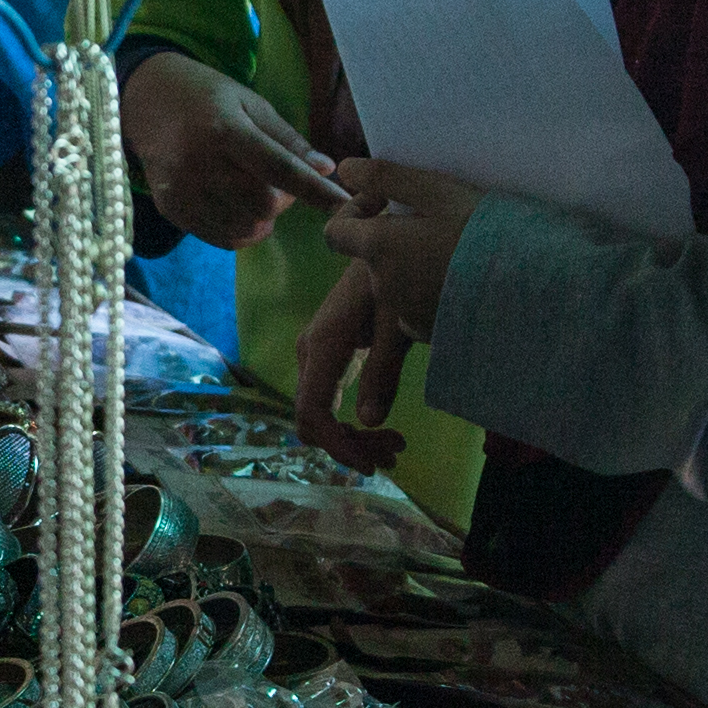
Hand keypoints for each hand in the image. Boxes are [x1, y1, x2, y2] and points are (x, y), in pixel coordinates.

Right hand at [121, 49, 342, 250]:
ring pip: (246, 229)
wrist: (145, 101)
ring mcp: (181, 191)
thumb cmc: (209, 98)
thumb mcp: (251, 104)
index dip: (315, 190)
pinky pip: (223, 239)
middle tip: (275, 180)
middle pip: (264, 205)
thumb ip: (289, 140)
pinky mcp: (170, 210)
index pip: (279, 168)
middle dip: (283, 200)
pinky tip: (233, 202)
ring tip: (250, 188)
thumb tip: (327, 170)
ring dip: (263, 217)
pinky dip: (241, 228)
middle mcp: (199, 163)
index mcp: (225, 130)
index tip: (344, 204)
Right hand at [293, 261, 411, 470]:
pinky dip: (350, 421)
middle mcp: (309, 353)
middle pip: (313, 420)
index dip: (337, 445)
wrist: (382, 242)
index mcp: (324, 345)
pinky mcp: (326, 356)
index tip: (371, 465)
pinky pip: (327, 401)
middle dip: (350, 445)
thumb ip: (383, 371)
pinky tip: (381, 428)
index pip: (313, 412)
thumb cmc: (393, 276)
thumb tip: (368, 421)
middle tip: (395, 453)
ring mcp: (314, 354)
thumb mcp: (397, 324)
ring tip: (396, 445)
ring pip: (319, 414)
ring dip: (352, 437)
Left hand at [317, 157, 480, 340]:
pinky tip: (462, 282)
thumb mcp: (436, 191)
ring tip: (455, 252)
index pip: (334, 233)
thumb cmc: (482, 229)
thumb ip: (387, 177)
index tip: (385, 202)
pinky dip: (429, 294)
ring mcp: (404, 314)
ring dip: (412, 266)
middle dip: (393, 238)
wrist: (526, 285)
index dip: (354, 212)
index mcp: (377, 248)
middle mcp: (382, 286)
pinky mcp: (428, 333)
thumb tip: (345, 169)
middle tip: (436, 222)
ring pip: (395, 283)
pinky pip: (416, 309)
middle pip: (371, 258)